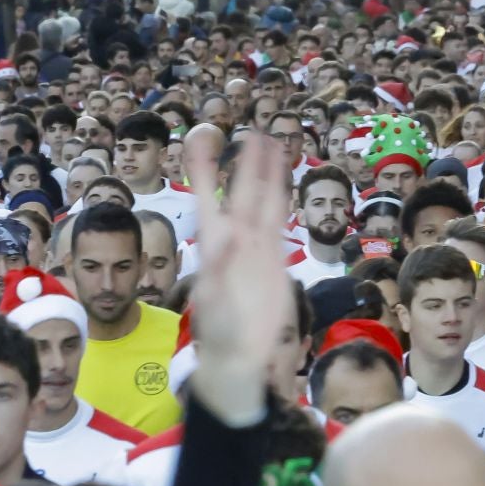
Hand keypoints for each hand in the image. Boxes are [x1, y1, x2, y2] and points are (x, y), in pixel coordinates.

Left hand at [184, 127, 291, 425]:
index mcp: (213, 244)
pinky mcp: (274, 259)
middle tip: (251, 132)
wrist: (238, 353)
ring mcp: (256, 247)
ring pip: (264, 201)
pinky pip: (279, 223)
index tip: (200, 142)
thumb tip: (230, 237)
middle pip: (242, 192)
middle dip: (245, 163)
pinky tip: (284, 183)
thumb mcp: (215, 299)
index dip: (205, 171)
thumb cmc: (218, 331)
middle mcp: (235, 239)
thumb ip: (223, 267)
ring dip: (267, 175)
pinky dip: (282, 201)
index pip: (208, 198)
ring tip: (272, 145)